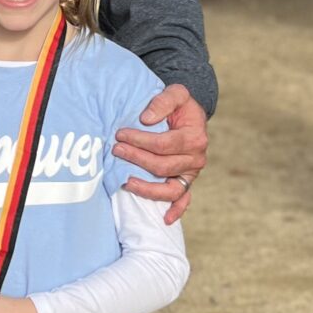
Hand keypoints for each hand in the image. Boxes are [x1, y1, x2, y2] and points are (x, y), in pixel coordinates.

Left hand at [112, 86, 207, 225]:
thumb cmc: (179, 105)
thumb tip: (145, 120)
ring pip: (170, 188)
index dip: (140, 141)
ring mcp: (191, 173)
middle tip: (115, 150)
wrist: (189, 115)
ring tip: (126, 183)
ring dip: (147, 188)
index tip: (120, 134)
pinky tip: (165, 219)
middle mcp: (197, 158)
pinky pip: (183, 199)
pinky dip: (176, 210)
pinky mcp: (186, 182)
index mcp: (195, 137)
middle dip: (136, 159)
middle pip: (162, 166)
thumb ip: (162, 102)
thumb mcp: (176, 93)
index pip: (163, 144)